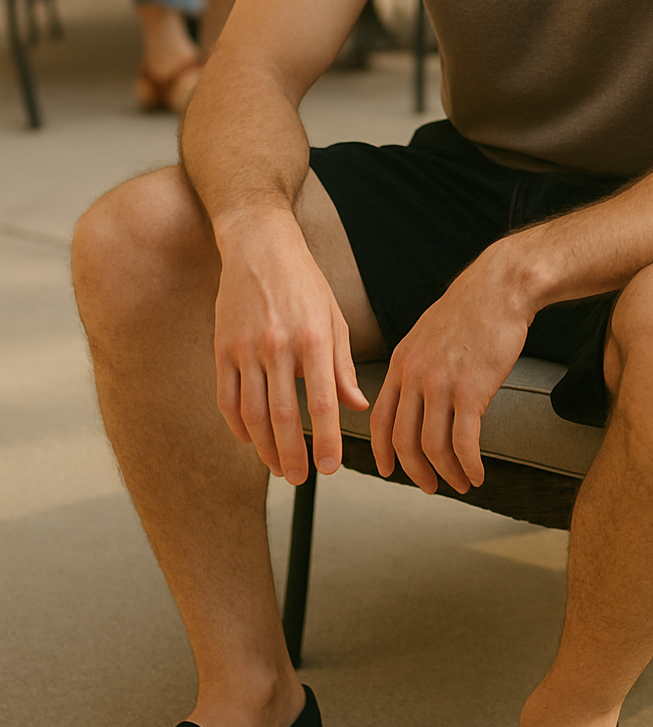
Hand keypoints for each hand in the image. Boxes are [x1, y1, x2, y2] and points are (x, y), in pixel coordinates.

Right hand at [213, 213, 367, 483]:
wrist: (259, 246)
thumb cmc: (304, 282)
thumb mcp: (334, 318)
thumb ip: (342, 367)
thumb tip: (357, 406)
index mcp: (313, 338)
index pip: (321, 402)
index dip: (324, 440)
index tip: (330, 468)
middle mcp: (278, 345)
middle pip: (282, 416)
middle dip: (292, 455)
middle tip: (301, 479)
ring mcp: (245, 348)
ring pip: (252, 414)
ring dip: (264, 448)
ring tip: (279, 468)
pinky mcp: (222, 348)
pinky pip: (227, 398)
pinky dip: (238, 425)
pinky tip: (250, 440)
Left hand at [369, 240, 534, 494]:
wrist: (499, 287)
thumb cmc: (470, 308)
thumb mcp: (426, 333)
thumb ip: (415, 364)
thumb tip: (413, 393)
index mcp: (401, 362)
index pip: (379, 418)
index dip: (382, 451)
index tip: (389, 471)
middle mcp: (414, 376)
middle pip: (403, 440)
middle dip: (415, 472)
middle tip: (431, 486)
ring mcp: (441, 384)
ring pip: (433, 447)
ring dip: (448, 473)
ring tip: (463, 483)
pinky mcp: (471, 391)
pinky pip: (464, 442)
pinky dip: (469, 465)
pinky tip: (478, 473)